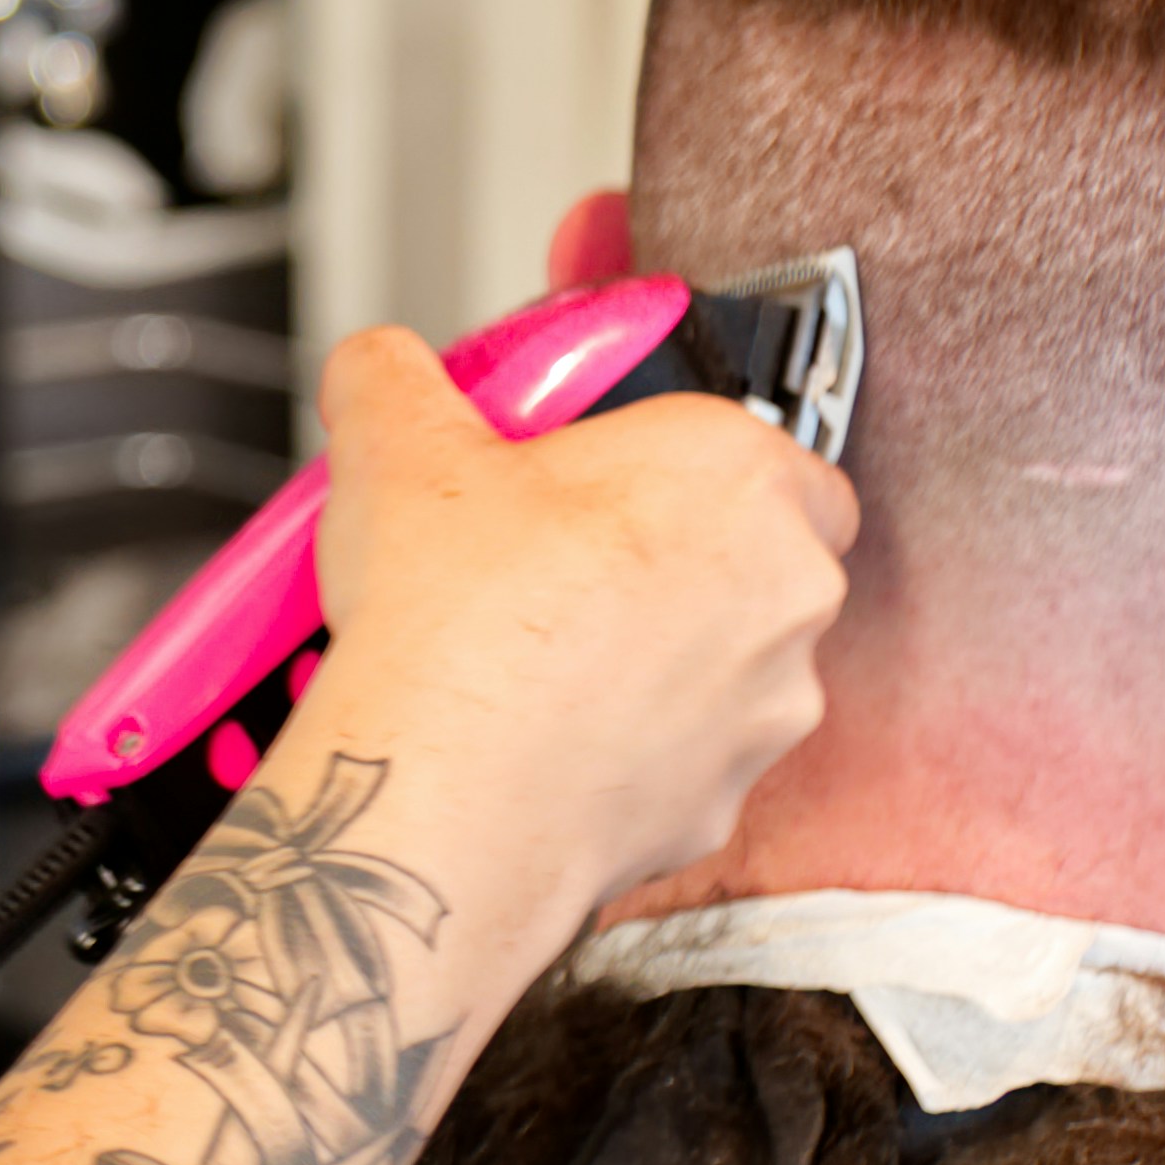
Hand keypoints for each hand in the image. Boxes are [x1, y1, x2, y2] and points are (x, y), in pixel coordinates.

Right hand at [295, 324, 850, 924]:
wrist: (447, 795)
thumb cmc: (456, 626)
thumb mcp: (393, 443)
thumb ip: (393, 374)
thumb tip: (379, 368)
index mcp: (736, 472)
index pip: (769, 441)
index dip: (682, 458)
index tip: (607, 471)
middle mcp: (785, 587)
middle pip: (751, 549)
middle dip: (670, 554)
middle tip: (563, 554)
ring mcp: (770, 703)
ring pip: (726, 659)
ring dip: (657, 652)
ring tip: (539, 647)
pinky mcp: (728, 796)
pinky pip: (689, 751)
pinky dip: (632, 742)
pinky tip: (544, 728)